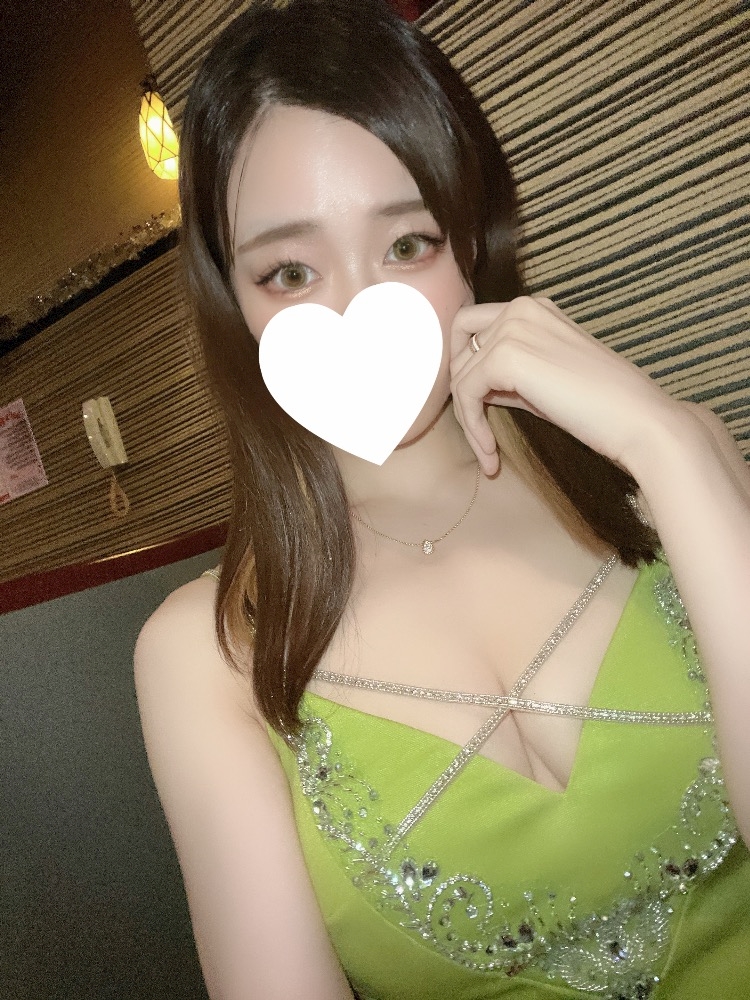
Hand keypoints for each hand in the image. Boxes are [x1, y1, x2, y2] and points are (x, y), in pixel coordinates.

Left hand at [449, 296, 681, 476]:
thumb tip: (472, 384)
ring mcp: (513, 328)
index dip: (466, 371)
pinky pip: (467, 395)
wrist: (639, 420)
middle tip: (479, 435)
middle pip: (460, 350)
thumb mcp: (545, 380)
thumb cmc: (601, 407)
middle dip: (463, 396)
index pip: (472, 330)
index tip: (477, 410)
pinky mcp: (507, 356)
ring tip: (489, 454)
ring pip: (460, 377)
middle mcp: (520, 308)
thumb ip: (508, 373)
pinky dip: (473, 428)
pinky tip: (491, 454)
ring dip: (468, 421)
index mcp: (533, 308)